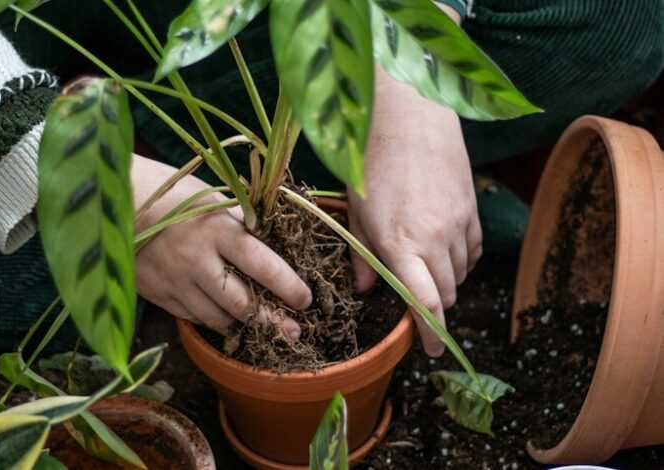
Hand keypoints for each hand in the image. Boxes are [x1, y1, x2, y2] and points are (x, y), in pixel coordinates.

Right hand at [131, 155, 311, 336]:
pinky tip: (223, 318)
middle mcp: (198, 261)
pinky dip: (212, 320)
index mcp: (218, 230)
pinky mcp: (157, 294)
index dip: (289, 286)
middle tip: (293, 330)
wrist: (113, 201)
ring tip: (260, 326)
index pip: (263, 265)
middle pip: (243, 304)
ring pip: (218, 319)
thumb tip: (272, 241)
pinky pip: (193, 318)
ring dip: (243, 324)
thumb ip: (239, 222)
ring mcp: (176, 281)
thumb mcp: (212, 197)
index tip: (305, 300)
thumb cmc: (171, 192)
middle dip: (272, 320)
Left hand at [348, 68, 481, 356]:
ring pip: (461, 273)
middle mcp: (435, 239)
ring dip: (445, 281)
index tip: (428, 349)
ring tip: (423, 266)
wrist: (409, 117)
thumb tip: (363, 288)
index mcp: (401, 244)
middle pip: (446, 293)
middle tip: (414, 299)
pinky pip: (473, 250)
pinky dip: (461, 261)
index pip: (425, 301)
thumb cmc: (372, 163)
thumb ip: (362, 254)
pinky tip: (443, 249)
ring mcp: (458, 224)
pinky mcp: (471, 209)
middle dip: (432, 306)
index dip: (429, 332)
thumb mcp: (356, 211)